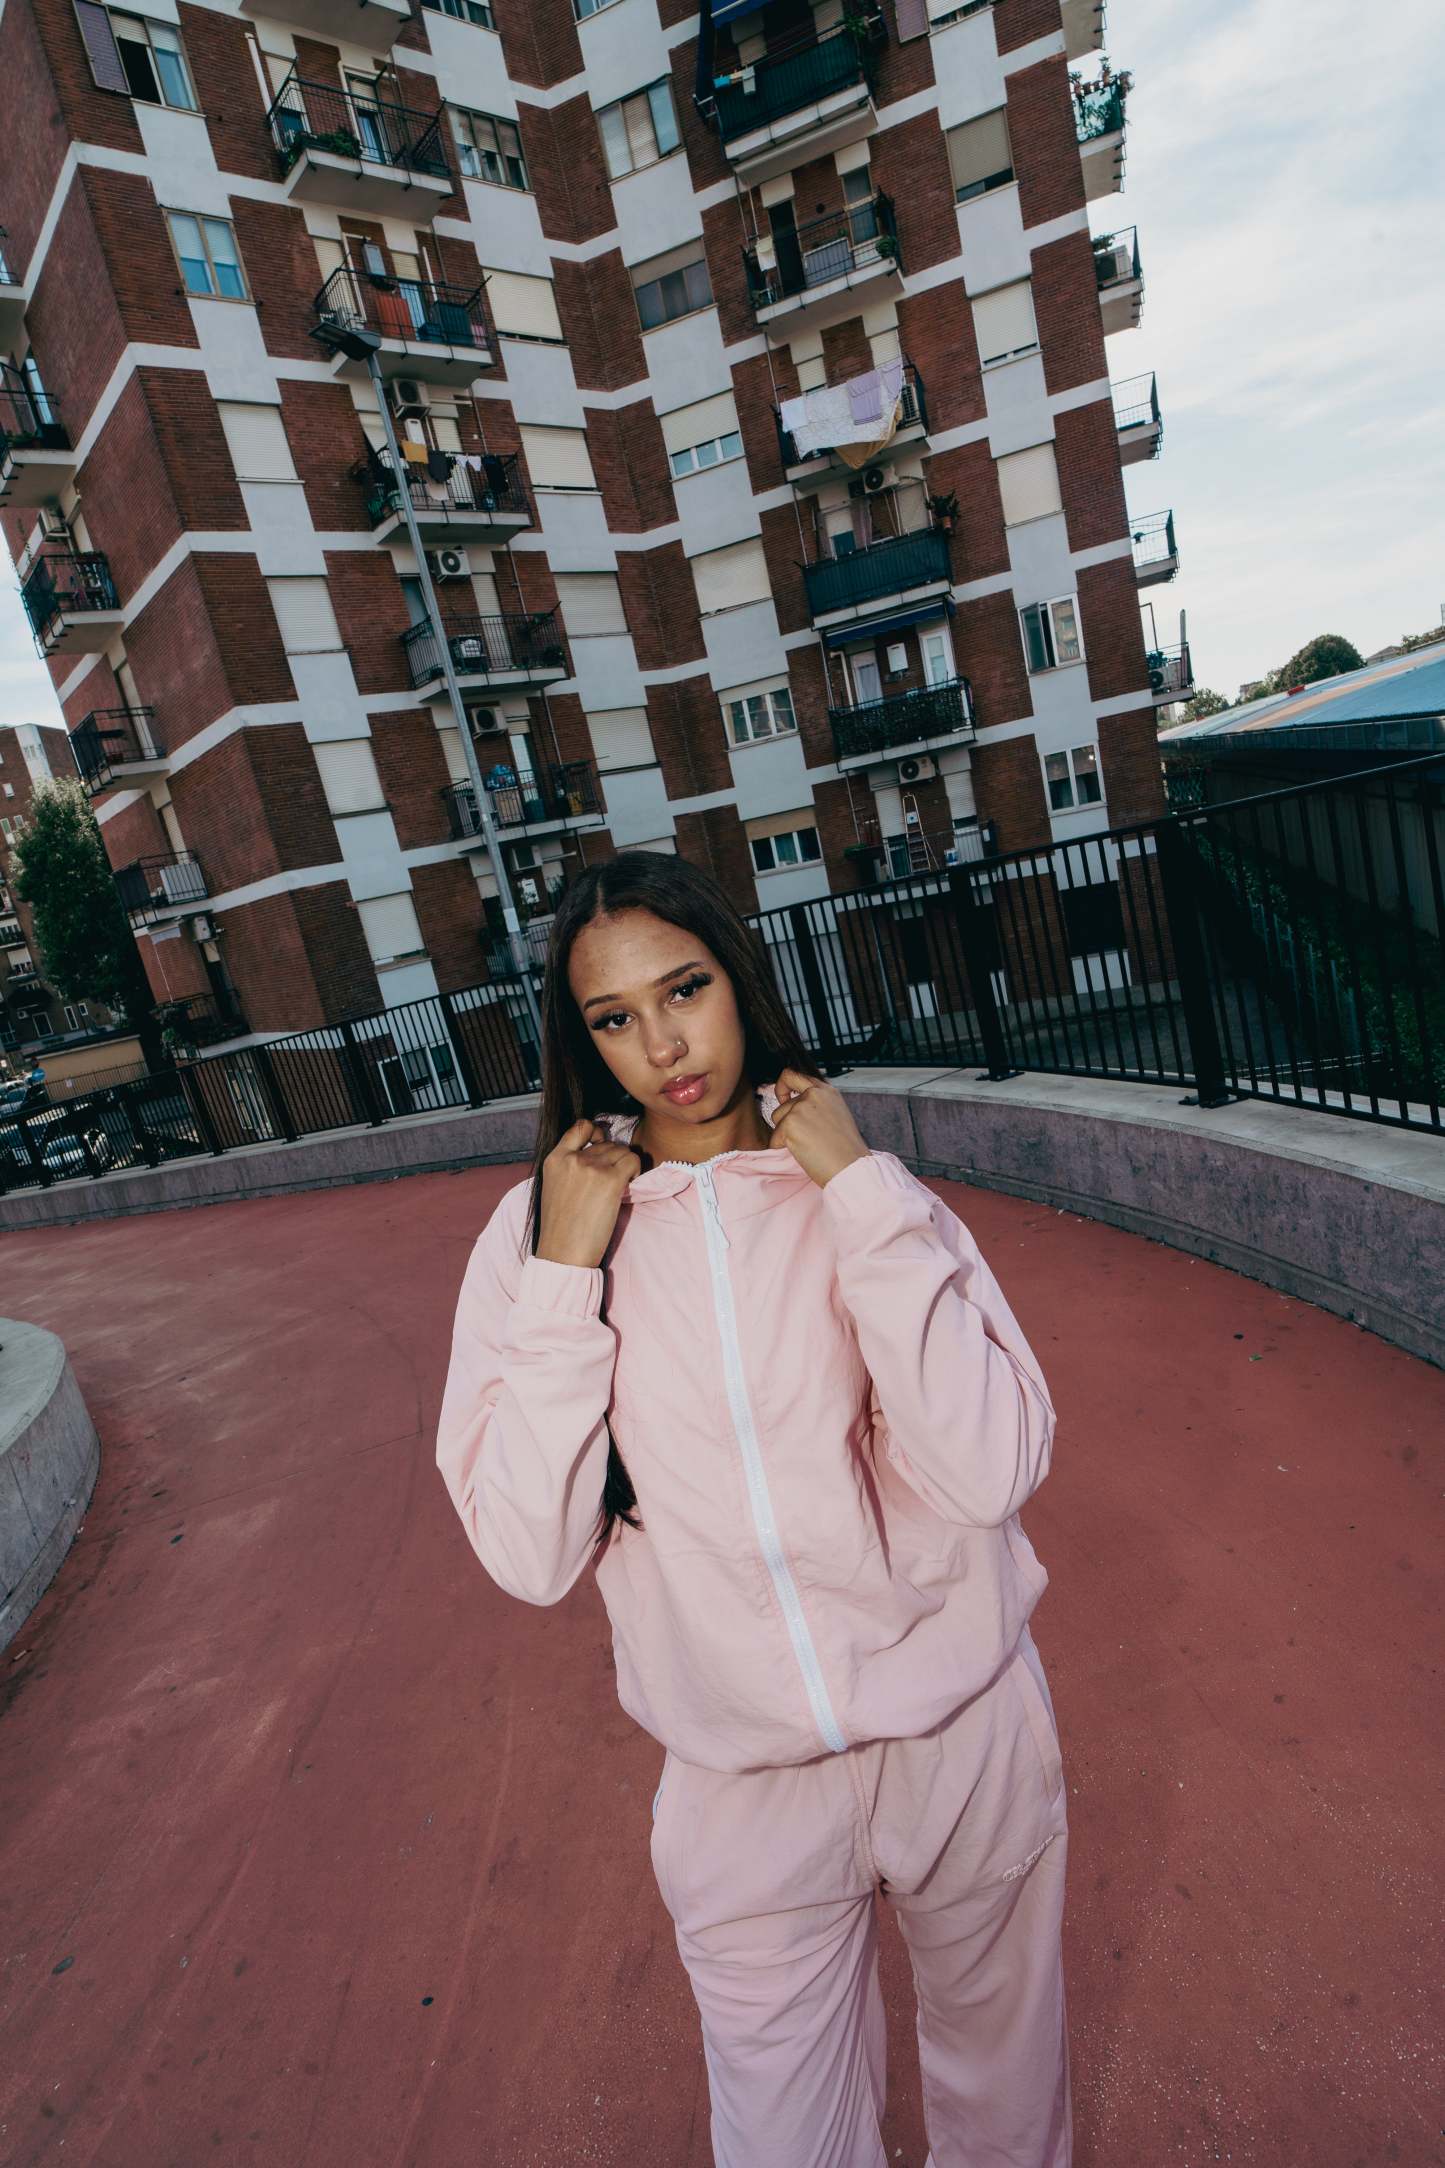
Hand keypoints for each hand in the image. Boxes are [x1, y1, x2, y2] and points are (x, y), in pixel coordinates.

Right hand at [537, 1118, 640, 1268]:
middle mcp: (573, 1158)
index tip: (602, 1143)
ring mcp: (592, 1167)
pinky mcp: (611, 1180)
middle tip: (611, 1180)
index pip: (580, 1127)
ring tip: (619, 1186)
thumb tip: (597, 1154)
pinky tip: (628, 1187)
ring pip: (622, 1151)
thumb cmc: (560, 1227)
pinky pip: (633, 1161)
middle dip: (614, 1158)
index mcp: (555, 1159)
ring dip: (626, 1166)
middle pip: (607, 1143)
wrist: (562, 1253)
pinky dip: (636, 1171)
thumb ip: (569, 1167)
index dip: (596, 1131)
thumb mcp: (554, 1187)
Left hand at [766, 1069, 869, 1189]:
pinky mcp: (790, 1124)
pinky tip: (804, 1154)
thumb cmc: (846, 1150)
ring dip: (786, 1136)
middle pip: (782, 1106)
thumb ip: (816, 1106)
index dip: (782, 1086)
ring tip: (809, 1146)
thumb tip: (793, 1108)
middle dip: (785, 1123)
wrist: (852, 1167)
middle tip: (802, 1138)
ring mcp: (801, 1108)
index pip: (793, 1076)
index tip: (783, 1099)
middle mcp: (813, 1095)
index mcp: (826, 1091)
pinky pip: (774, 1139)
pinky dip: (783, 1149)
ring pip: (777, 1121)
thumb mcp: (835, 1115)